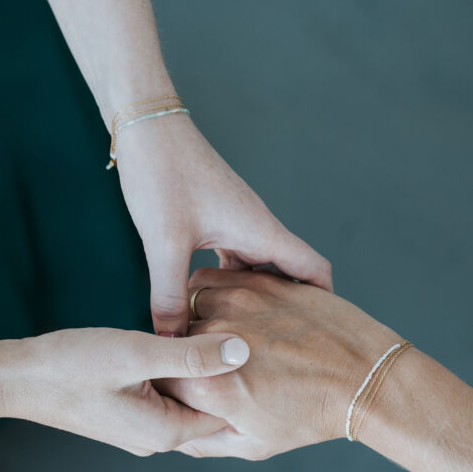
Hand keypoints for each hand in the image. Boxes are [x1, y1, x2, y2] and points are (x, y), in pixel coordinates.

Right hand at [0, 328, 249, 455]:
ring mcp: (140, 424)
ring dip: (202, 375)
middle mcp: (157, 434)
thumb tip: (242, 351)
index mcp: (165, 430)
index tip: (267, 357)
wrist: (19, 378)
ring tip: (224, 341)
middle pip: (209, 411)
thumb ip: (189, 354)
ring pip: (187, 400)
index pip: (226, 419)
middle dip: (229, 382)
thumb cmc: (72, 366)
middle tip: (253, 345)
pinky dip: (179, 373)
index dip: (249, 389)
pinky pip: (166, 394)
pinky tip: (185, 345)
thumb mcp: (135, 354)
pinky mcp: (127, 409)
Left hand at [116, 115, 332, 335]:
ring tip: (247, 329)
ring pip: (259, 267)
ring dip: (257, 295)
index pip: (313, 269)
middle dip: (289, 308)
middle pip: (289, 273)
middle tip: (280, 345)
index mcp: (260, 231)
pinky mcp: (215, 218)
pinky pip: (235, 257)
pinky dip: (231, 280)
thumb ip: (169, 296)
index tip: (324, 332)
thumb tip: (173, 343)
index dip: (326, 302)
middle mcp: (256, 227)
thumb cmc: (162, 174)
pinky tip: (213, 298)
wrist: (146, 126)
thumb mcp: (165, 243)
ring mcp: (237, 221)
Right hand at [156, 268, 401, 459]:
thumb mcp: (254, 444)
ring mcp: (237, 303)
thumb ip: (204, 440)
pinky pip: (210, 280)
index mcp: (210, 385)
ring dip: (196, 320)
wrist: (364, 375)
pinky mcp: (256, 282)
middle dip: (185, 355)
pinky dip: (210, 294)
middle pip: (173, 342)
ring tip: (221, 336)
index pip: (161, 379)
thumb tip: (176, 430)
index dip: (173, 385)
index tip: (191, 386)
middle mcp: (216, 338)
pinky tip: (231, 311)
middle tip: (213, 365)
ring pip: (188, 306)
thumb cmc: (313, 412)